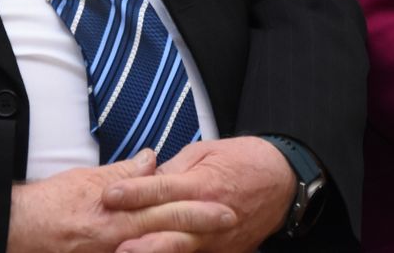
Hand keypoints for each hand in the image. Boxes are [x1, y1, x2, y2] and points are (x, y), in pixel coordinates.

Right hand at [7, 150, 236, 252]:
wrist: (17, 230)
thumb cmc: (50, 203)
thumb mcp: (87, 180)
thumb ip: (123, 173)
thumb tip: (152, 160)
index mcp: (117, 212)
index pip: (165, 206)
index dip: (197, 205)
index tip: (223, 202)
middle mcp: (119, 238)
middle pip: (168, 231)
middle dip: (202, 226)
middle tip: (231, 219)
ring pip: (157, 250)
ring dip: (185, 245)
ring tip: (213, 239)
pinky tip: (174, 252)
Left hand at [103, 137, 296, 252]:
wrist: (284, 182)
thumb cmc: (243, 160)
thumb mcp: (206, 151)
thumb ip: (174, 168)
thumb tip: (144, 177)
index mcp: (203, 184)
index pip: (163, 188)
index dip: (135, 192)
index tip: (109, 195)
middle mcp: (209, 215)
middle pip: (169, 226)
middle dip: (139, 233)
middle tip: (112, 239)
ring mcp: (218, 239)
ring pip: (181, 249)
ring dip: (154, 252)